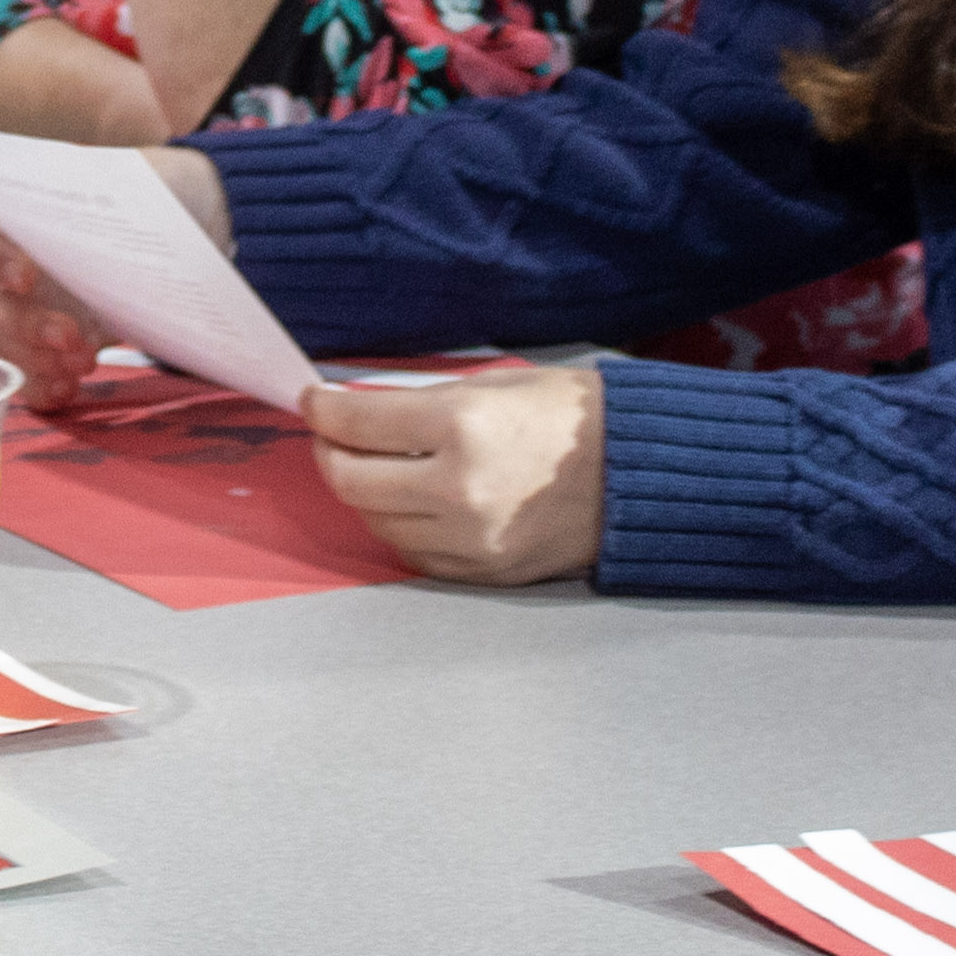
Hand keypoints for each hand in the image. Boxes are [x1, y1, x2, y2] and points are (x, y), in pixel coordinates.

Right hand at [0, 151, 224, 402]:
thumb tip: (129, 210)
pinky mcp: (47, 346)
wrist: (173, 230)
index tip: (27, 277)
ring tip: (84, 364)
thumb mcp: (139, 182)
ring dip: (38, 359)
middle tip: (73, 338)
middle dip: (30, 324)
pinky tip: (66, 392)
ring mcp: (25, 309)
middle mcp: (10, 265)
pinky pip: (26, 374)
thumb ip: (124, 193)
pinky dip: (41, 387)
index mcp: (18, 215)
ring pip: (5, 340)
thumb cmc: (145, 197)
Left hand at [302, 367, 607, 586]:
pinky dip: (398, 527)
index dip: (323, 410)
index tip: (313, 401)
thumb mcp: (495, 385)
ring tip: (369, 467)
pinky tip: (406, 502)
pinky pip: (414, 554)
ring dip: (361, 494)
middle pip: (351, 481)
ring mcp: (471, 538)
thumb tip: (363, 412)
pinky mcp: (484, 571)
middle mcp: (459, 488)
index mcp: (463, 427)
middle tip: (330, 436)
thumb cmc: (575, 417)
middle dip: (329, 453)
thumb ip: (423, 402)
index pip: (358, 425)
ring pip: (376, 523)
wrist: (643, 476)